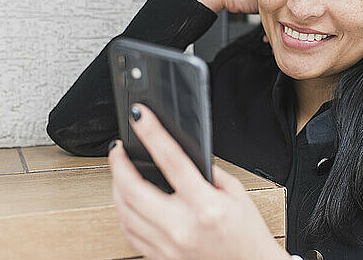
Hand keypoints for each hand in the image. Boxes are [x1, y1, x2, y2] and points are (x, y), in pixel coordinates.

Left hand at [108, 103, 289, 259]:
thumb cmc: (246, 234)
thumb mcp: (236, 193)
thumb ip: (207, 172)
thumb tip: (181, 154)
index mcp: (206, 206)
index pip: (172, 161)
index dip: (153, 134)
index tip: (141, 118)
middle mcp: (182, 227)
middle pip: (133, 190)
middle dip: (118, 164)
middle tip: (118, 149)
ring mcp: (168, 245)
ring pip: (125, 212)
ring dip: (116, 187)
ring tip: (119, 171)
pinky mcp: (161, 257)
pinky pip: (129, 232)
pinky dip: (123, 212)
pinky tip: (125, 200)